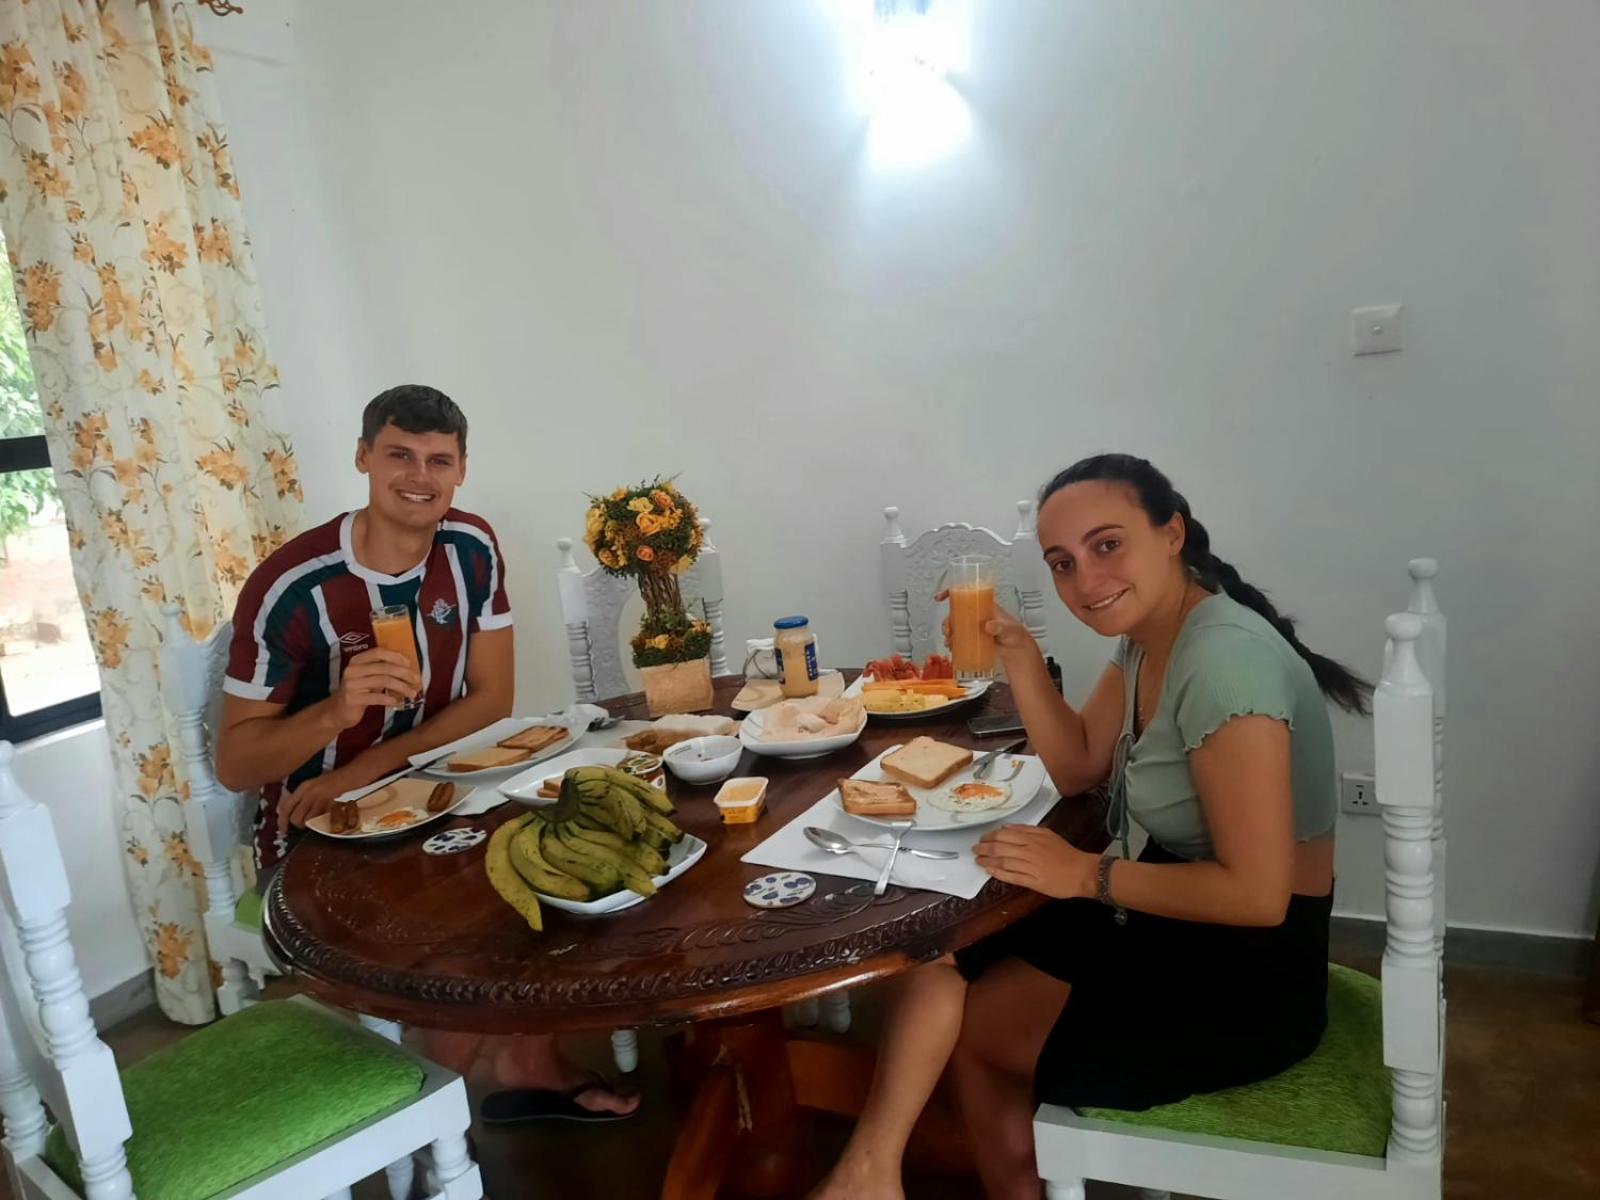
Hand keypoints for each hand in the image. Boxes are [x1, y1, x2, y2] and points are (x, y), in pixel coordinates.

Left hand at [281, 765, 369, 828]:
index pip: (285, 806)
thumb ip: (304, 796)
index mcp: (304, 787)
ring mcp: (320, 796)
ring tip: (319, 822)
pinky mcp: (331, 801)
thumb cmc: (338, 779)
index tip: (283, 830)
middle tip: (307, 826)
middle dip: (299, 825)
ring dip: (311, 825)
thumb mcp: (317, 784)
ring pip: (306, 820)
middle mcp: (309, 791)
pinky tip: (327, 818)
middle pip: (294, 817)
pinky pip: (321, 818)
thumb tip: (291, 810)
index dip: (282, 821)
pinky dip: (322, 822)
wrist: (356, 771)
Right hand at [330, 649, 420, 728]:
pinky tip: (399, 702)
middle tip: (417, 681)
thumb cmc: (359, 692)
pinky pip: (377, 697)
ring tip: (412, 693)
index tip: (410, 664)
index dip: (396, 656)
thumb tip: (409, 668)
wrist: (338, 711)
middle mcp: (352, 669)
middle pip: (384, 667)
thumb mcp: (369, 677)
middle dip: (404, 674)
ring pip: (383, 681)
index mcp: (357, 660)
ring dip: (402, 687)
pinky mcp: (352, 698)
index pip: (379, 652)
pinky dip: (391, 699)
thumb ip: (382, 670)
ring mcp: (351, 684)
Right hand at [935, 592, 1036, 655]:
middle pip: (956, 612)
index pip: (966, 594)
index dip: (951, 593)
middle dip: (947, 620)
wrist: (1017, 651)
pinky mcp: (972, 639)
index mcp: (984, 605)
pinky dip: (952, 641)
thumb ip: (1000, 627)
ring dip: (948, 631)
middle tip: (948, 629)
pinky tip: (951, 647)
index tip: (941, 597)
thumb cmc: (1016, 634)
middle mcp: (977, 614)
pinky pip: (958, 638)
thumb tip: (988, 626)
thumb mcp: (1009, 629)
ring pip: (955, 625)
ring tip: (949, 640)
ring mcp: (974, 627)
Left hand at [973, 825, 1096, 898]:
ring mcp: (1031, 867)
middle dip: (984, 848)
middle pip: (1001, 848)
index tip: (982, 838)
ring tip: (978, 860)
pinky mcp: (1034, 882)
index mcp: (1033, 838)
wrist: (1082, 872)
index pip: (1005, 835)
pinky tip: (989, 871)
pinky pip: (1012, 877)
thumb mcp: (1047, 834)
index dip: (990, 837)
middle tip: (975, 850)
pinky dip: (998, 873)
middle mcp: (1030, 851)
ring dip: (988, 860)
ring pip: (1004, 862)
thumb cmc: (1066, 853)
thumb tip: (1006, 828)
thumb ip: (1027, 830)